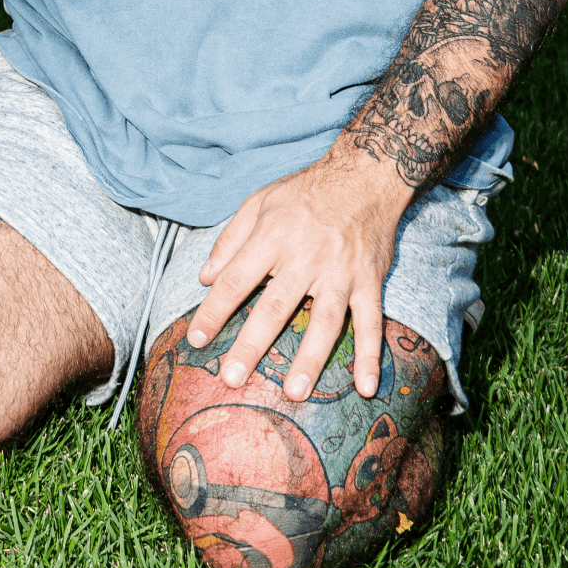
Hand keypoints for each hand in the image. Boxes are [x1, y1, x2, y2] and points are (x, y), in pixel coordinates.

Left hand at [188, 146, 408, 402]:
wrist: (364, 175)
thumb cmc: (305, 192)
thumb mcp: (259, 202)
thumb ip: (230, 240)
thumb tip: (203, 278)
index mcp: (273, 236)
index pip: (236, 279)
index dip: (214, 310)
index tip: (197, 339)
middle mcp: (306, 256)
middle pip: (276, 307)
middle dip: (253, 345)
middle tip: (233, 379)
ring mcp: (341, 271)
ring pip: (324, 321)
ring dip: (310, 359)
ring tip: (294, 392)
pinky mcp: (369, 280)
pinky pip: (371, 322)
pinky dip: (371, 355)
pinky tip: (366, 387)